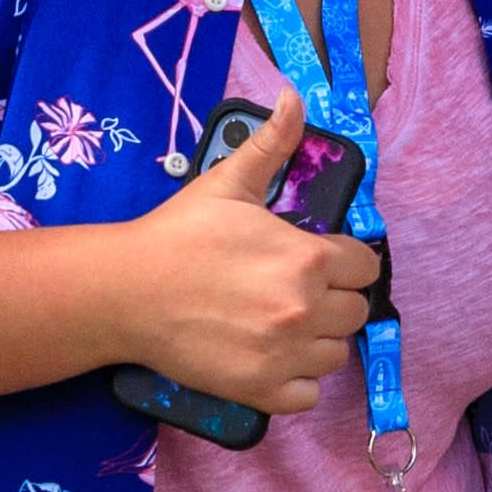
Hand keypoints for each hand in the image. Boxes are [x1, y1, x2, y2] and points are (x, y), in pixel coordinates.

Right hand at [105, 89, 379, 416]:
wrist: (126, 291)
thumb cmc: (180, 233)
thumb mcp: (229, 181)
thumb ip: (272, 142)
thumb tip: (294, 96)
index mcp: (307, 258)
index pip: (365, 266)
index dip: (346, 260)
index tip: (320, 260)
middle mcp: (304, 309)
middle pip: (354, 311)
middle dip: (334, 298)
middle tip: (297, 289)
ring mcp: (283, 355)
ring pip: (335, 354)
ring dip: (319, 339)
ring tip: (286, 322)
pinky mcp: (259, 391)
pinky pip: (307, 396)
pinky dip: (297, 381)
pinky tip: (275, 356)